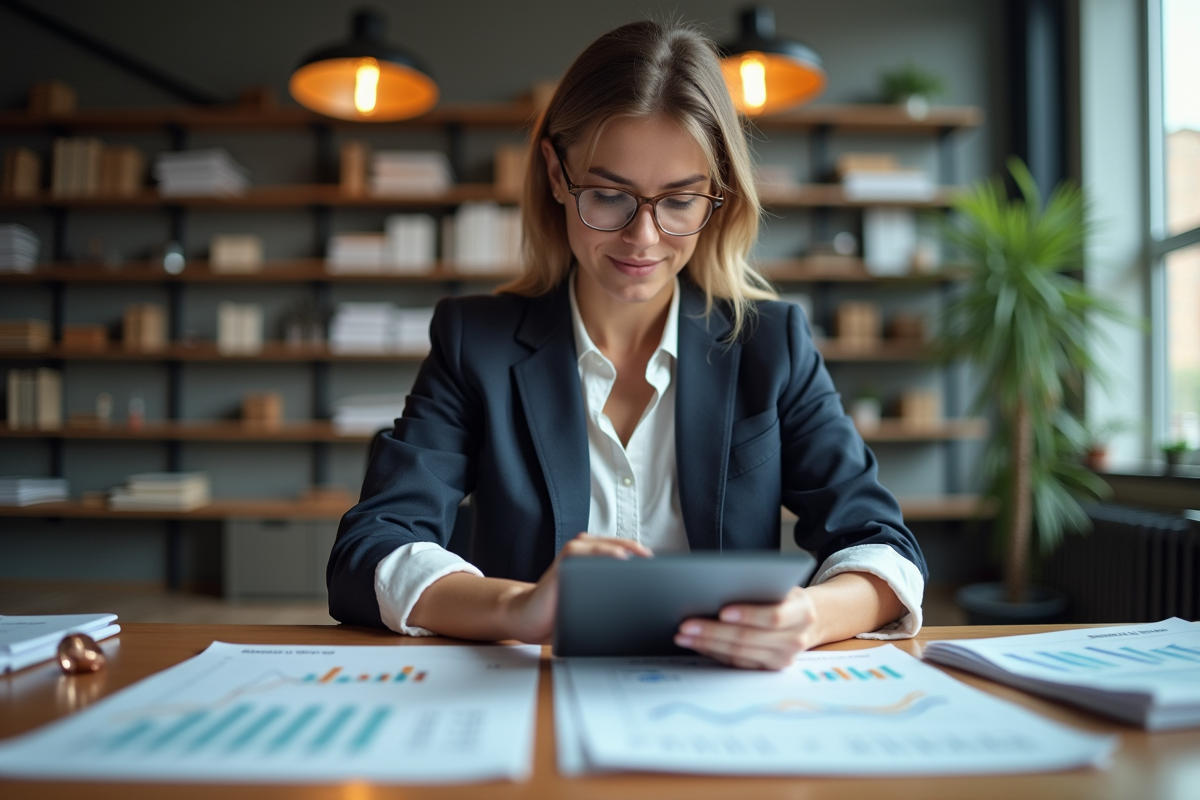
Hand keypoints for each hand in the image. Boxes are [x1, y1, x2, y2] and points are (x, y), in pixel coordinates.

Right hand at [502, 533, 652, 643]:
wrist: (529, 619)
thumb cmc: (564, 614)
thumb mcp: (596, 607)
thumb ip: (616, 601)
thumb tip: (651, 610)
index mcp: (598, 561)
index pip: (631, 556)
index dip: (650, 563)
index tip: (671, 574)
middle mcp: (588, 551)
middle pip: (624, 548)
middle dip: (644, 557)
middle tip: (667, 569)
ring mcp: (576, 553)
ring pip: (609, 546)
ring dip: (629, 550)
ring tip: (648, 559)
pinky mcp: (565, 559)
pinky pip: (589, 551)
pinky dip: (607, 552)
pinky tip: (622, 558)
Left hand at [674, 586, 820, 669]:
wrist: (807, 619)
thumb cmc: (785, 596)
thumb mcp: (781, 585)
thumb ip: (760, 587)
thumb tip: (720, 587)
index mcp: (802, 613)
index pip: (774, 616)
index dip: (748, 614)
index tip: (722, 611)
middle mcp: (796, 639)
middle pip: (750, 638)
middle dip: (714, 631)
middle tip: (687, 624)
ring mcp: (783, 658)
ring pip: (740, 653)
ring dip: (707, 644)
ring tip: (684, 635)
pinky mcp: (769, 669)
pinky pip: (737, 663)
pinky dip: (714, 652)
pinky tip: (697, 643)